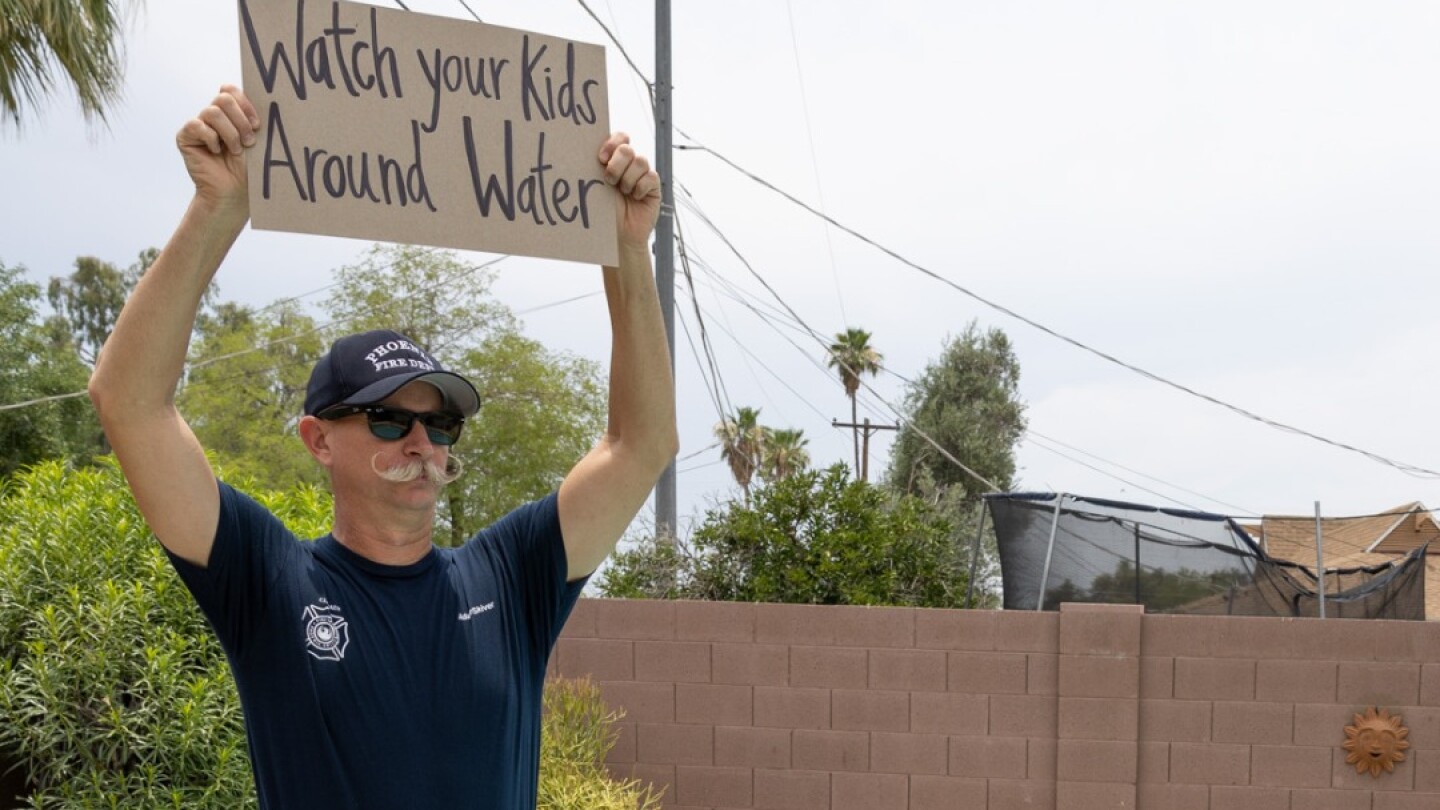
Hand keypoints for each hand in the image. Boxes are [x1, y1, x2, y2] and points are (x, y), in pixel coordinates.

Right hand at [176, 84, 258, 216]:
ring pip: (212, 112)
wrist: (235, 193)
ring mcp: (198, 126)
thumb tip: (269, 98)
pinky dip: (211, 139)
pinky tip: (216, 153)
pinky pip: (196, 125)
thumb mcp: (259, 141)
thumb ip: (257, 119)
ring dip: (229, 133)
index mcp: (230, 114)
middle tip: (249, 141)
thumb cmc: (250, 170)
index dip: (245, 103)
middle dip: (240, 120)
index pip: (230, 90)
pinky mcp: (185, 137)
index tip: (257, 125)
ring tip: (235, 150)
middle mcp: (213, 116)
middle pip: (223, 98)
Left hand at [598, 133, 660, 250]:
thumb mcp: (596, 187)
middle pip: (627, 148)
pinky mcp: (654, 187)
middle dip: (617, 163)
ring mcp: (642, 174)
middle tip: (609, 179)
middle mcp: (628, 164)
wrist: (618, 236)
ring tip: (623, 192)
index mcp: (613, 160)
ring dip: (628, 178)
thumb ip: (595, 169)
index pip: (618, 138)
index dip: (611, 143)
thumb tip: (584, 152)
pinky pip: (651, 177)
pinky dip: (640, 187)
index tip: (601, 158)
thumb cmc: (602, 212)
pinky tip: (635, 198)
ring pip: (640, 161)